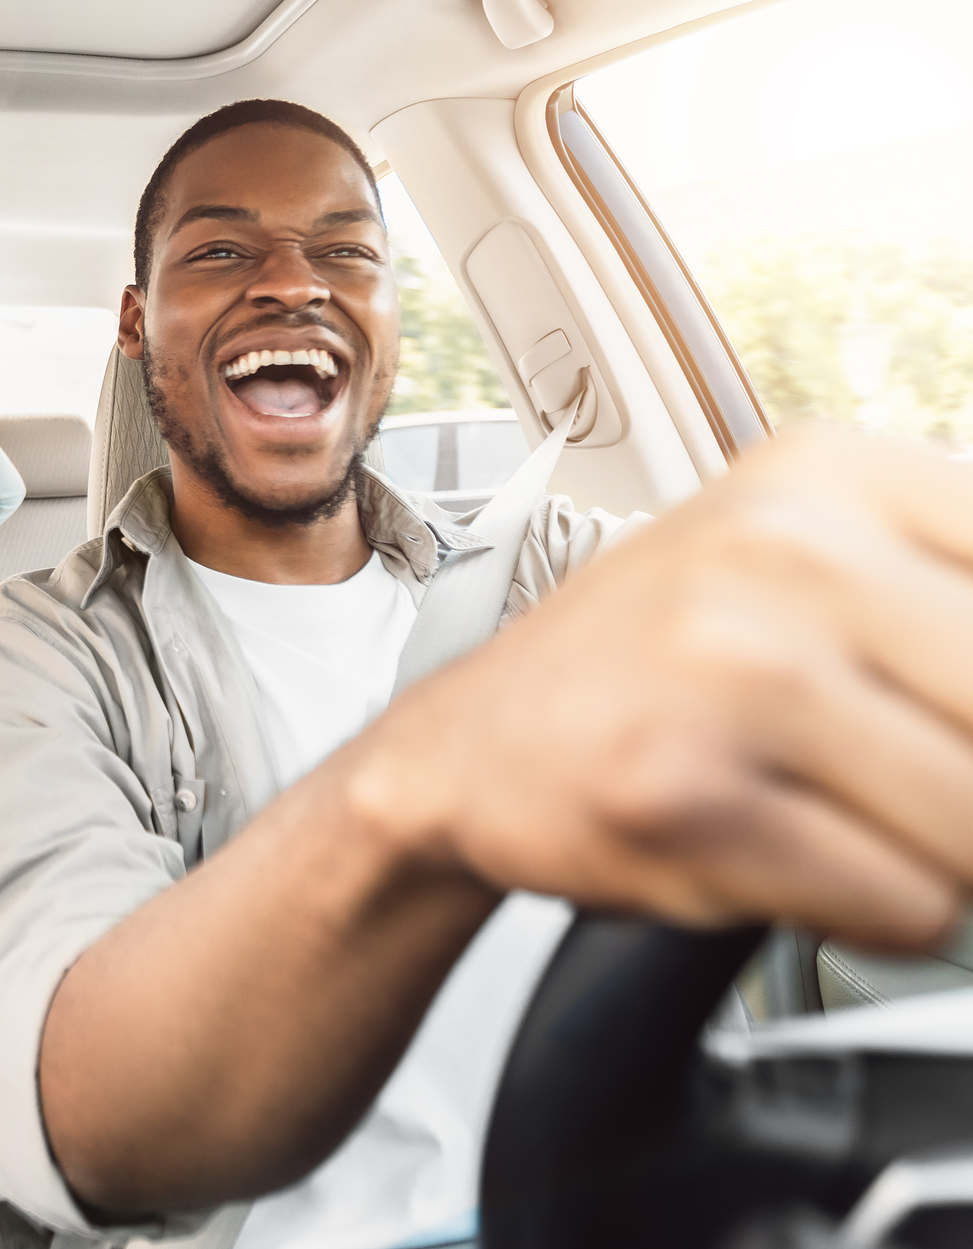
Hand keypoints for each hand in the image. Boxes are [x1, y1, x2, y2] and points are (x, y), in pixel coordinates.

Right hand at [356, 426, 972, 952]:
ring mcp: (728, 668)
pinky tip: (788, 858)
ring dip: (940, 861)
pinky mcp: (681, 793)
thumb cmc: (655, 666)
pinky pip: (901, 903)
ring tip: (847, 822)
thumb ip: (952, 599)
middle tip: (912, 787)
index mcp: (836, 473)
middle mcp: (786, 550)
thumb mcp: (808, 562)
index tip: (946, 718)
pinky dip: (872, 912)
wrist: (462, 749)